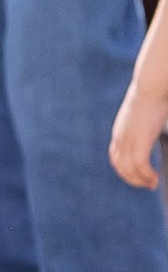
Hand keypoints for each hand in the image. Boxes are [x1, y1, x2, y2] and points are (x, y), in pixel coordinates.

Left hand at [110, 49, 167, 188]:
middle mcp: (121, 138)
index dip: (125, 170)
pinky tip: (155, 178)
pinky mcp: (140, 140)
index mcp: (120, 132)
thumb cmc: (151, 96)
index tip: (138, 176)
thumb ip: (143, 120)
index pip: (115, 158)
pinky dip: (147, 175)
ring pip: (129, 169)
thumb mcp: (142, 112)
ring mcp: (129, 139)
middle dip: (133, 179)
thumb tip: (152, 117)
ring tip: (152, 184)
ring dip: (141, 180)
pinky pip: (141, 165)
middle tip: (147, 185)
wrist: (150, 87)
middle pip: (120, 167)